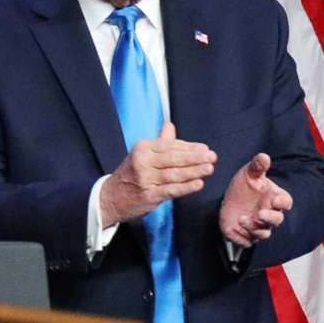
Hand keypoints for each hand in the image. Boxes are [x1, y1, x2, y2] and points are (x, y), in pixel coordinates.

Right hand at [100, 121, 215, 225]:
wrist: (111, 197)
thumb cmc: (132, 173)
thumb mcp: (142, 154)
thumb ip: (160, 141)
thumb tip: (169, 125)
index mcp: (143, 148)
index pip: (170, 145)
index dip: (190, 147)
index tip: (205, 149)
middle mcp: (143, 161)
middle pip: (174, 158)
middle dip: (195, 157)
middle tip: (212, 156)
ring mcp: (145, 179)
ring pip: (175, 174)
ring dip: (194, 171)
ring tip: (210, 168)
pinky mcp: (149, 195)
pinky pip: (171, 190)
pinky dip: (186, 187)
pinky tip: (199, 184)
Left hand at [218, 152, 293, 248]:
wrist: (229, 200)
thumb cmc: (245, 186)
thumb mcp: (249, 173)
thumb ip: (257, 166)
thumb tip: (264, 156)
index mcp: (275, 198)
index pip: (286, 202)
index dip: (283, 203)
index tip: (276, 200)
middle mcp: (270, 214)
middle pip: (277, 220)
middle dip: (270, 218)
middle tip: (260, 214)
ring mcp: (259, 227)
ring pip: (263, 233)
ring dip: (254, 228)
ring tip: (242, 219)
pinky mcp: (246, 236)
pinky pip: (247, 241)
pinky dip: (242, 237)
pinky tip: (234, 227)